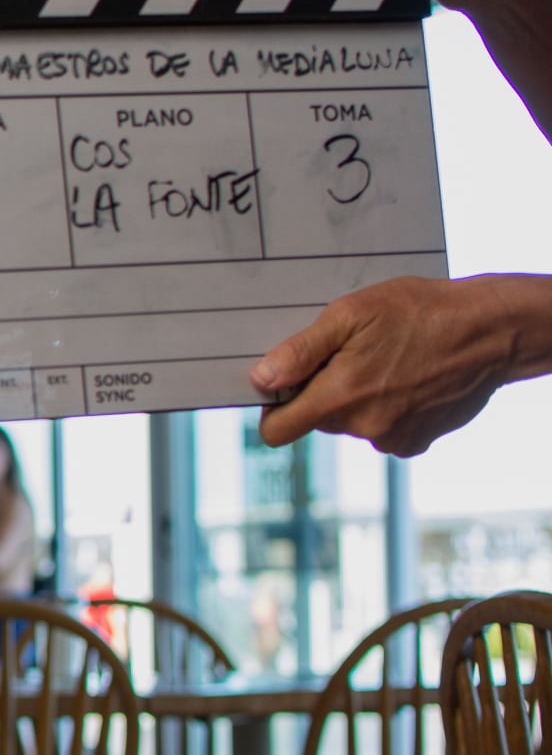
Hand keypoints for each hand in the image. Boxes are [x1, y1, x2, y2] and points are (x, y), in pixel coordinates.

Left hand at [250, 276, 522, 455]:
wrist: (492, 331)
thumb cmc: (420, 313)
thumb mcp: (351, 314)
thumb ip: (301, 352)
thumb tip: (261, 380)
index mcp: (339, 398)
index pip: (278, 431)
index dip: (274, 408)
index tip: (284, 385)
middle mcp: (364, 427)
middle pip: (316, 420)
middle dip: (323, 392)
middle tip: (350, 354)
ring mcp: (393, 438)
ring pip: (351, 423)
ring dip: (357, 399)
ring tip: (386, 361)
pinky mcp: (418, 441)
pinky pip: (384, 431)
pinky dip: (387, 409)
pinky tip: (407, 379)